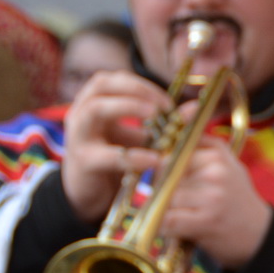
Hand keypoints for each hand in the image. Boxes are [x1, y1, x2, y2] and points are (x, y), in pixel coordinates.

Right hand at [60, 71, 168, 222]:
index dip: (143, 85)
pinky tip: (154, 159)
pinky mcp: (84, 161)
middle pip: (102, 84)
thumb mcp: (139, 136)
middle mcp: (81, 113)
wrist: (90, 193)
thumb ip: (164, 122)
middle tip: (163, 106)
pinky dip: (134, 155)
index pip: (116, 79)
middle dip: (137, 90)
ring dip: (129, 107)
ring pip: (96, 108)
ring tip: (154, 117)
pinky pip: (108, 154)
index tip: (168, 102)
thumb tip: (194, 108)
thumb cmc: (114, 158)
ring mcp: (79, 136)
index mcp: (95, 102)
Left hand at [159, 140, 272, 268]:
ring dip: (161, 209)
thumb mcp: (229, 166)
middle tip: (172, 201)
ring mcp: (211, 196)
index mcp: (218, 154)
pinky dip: (164, 227)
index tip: (165, 179)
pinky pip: (168, 219)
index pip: (173, 152)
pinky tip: (174, 229)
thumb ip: (201, 150)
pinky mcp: (205, 221)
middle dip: (160, 188)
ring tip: (176, 216)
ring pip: (164, 197)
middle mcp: (215, 171)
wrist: (260, 236)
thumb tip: (160, 144)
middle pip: (166, 173)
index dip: (163, 167)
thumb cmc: (237, 201)